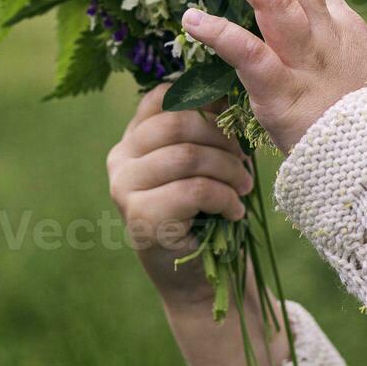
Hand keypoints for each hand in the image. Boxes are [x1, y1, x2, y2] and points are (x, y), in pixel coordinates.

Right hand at [107, 84, 252, 311]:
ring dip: (229, 170)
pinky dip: (225, 198)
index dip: (204, 100)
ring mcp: (124, 187)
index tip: (232, 120)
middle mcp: (120, 157)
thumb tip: (229, 87)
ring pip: (188, 155)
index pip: (162, 96)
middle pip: (177, 122)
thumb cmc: (206, 212)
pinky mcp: (140, 216)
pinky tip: (235, 211)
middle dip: (223, 138)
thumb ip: (204, 127)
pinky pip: (194, 189)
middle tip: (246, 162)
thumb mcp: (203, 162)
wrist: (199, 278)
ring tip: (245, 187)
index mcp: (133, 137)